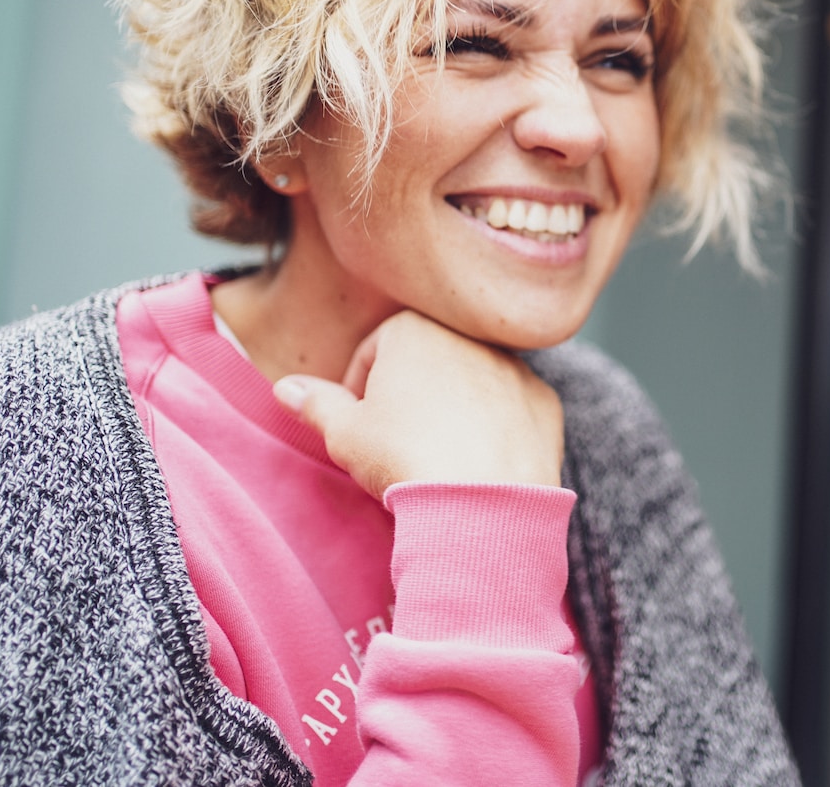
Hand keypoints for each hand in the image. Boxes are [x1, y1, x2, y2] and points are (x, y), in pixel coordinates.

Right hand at [272, 310, 563, 499]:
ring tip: (437, 456)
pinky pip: (511, 409)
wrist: (482, 502)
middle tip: (396, 444)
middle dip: (409, 396)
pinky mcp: (544, 401)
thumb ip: (314, 402)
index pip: (374, 352)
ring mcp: (514, 366)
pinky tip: (477, 464)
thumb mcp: (343, 433)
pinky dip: (495, 429)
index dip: (359, 392)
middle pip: (426, 362)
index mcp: (414, 326)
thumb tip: (285, 388)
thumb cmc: (403, 458)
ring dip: (454, 409)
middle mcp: (470, 334)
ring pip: (471, 382)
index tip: (359, 429)